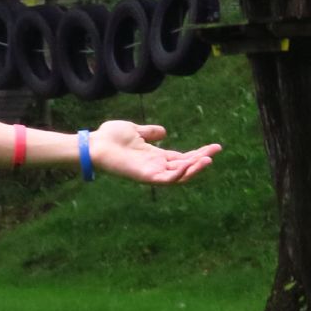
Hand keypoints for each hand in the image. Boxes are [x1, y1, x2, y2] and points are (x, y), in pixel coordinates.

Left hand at [88, 119, 221, 184]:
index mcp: (154, 156)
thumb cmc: (109, 137)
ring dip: (194, 169)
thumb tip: (164, 131)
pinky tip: (190, 166)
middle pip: (184, 166)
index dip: (198, 154)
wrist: (94, 143)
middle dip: (201, 160)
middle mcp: (155, 166)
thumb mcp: (135, 130)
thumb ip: (150, 132)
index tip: (215, 147)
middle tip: (216, 150)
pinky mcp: (144, 177)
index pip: (181, 158)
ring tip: (208, 160)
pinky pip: (166, 180)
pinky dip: (179, 175)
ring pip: (179, 176)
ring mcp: (150, 172)